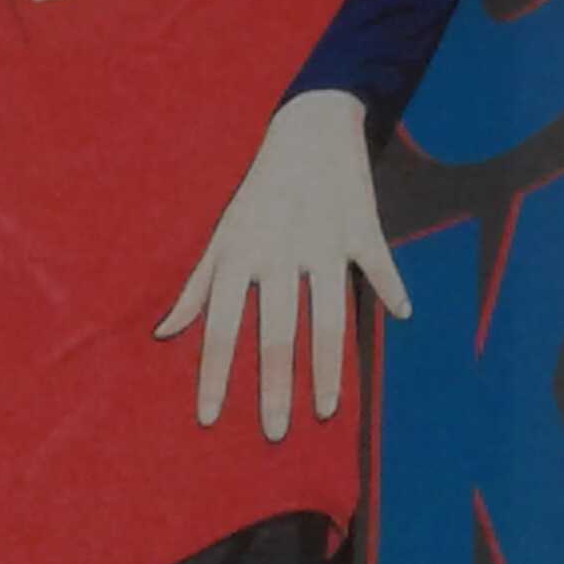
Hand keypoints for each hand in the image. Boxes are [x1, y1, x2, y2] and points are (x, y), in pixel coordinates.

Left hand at [154, 89, 410, 441]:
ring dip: (327, 367)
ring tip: (326, 409)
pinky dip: (391, 288)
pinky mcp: (361, 227)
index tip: (209, 419)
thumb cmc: (258, 192)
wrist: (308, 129)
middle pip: (274, 333)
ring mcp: (322, 242)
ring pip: (325, 316)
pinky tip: (401, 317)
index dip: (213, 375)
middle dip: (273, 387)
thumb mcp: (221, 234)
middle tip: (274, 433)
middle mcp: (277, 254)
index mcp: (237, 255)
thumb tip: (163, 334)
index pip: (218, 327)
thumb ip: (195, 287)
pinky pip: (378, 265)